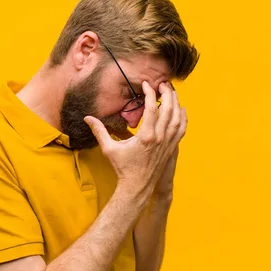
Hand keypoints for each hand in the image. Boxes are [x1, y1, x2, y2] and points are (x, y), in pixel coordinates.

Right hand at [84, 80, 186, 199]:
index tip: (146, 84)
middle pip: (169, 109)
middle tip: (162, 83)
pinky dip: (183, 117)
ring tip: (171, 92)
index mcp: (146, 136)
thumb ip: (99, 131)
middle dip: (167, 94)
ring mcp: (167, 143)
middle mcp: (159, 138)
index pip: (151, 108)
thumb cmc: (123, 168)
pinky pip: (181, 129)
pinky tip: (181, 109)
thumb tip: (87, 118)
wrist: (137, 186)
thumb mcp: (109, 149)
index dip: (150, 93)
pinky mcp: (171, 148)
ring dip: (176, 103)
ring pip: (177, 118)